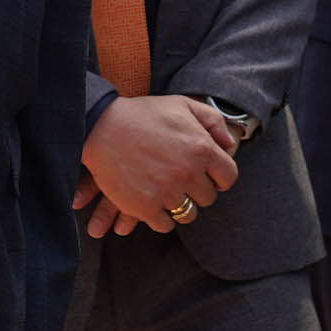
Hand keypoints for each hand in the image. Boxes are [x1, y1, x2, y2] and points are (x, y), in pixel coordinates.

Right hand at [72, 96, 238, 238]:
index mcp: (202, 148)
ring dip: (180, 206)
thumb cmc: (143, 114)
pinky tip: (154, 203)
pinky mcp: (145, 207)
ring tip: (168, 193)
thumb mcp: (182, 105)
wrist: (100, 126)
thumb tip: (230, 144)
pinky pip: (165, 225)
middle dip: (198, 190)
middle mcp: (188, 173)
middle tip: (183, 182)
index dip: (219, 177)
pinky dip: (161, 217)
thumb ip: (213, 121)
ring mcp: (166, 192)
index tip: (208, 176)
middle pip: (208, 198)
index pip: (228, 178)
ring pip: (188, 214)